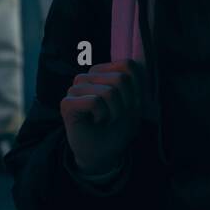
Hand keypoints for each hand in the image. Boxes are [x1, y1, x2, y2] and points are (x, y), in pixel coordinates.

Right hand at [60, 60, 143, 174]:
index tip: (132, 104)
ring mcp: (75, 89)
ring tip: (108, 119)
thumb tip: (143, 56)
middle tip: (118, 116)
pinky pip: (95, 101)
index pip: (128, 65)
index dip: (137, 88)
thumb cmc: (119, 128)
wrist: (104, 154)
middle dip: (127, 103)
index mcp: (104, 72)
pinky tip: (98, 121)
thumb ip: (136, 80)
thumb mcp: (136, 103)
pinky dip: (103, 115)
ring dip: (116, 112)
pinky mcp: (67, 103)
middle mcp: (88, 76)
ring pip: (109, 91)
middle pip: (121, 79)